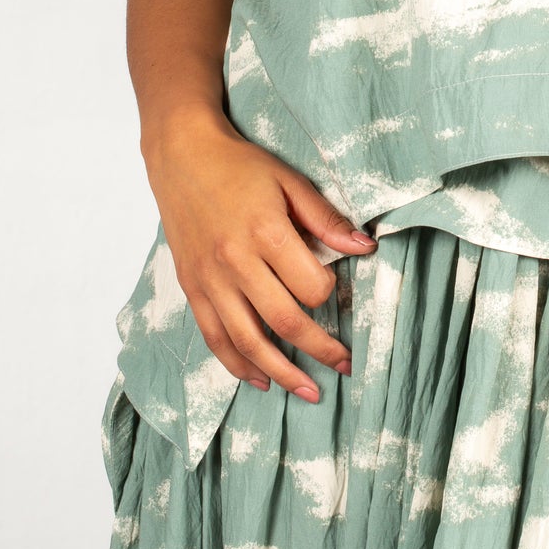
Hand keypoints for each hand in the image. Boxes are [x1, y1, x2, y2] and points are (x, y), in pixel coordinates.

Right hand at [145, 107, 376, 400]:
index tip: (338, 291)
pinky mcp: (192, 288)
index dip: (331, 294)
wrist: (182, 156)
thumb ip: (326, 218)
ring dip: (282, 373)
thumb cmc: (240, 167)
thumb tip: (366, 247)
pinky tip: (260, 379)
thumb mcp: (290, 181)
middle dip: (320, 350)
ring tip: (309, 391)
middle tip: (345, 365)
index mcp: (266, 232)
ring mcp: (210, 279)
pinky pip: (215, 338)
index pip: (310, 285)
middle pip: (284, 322)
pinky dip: (238, 365)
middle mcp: (236, 262)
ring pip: (249, 341)